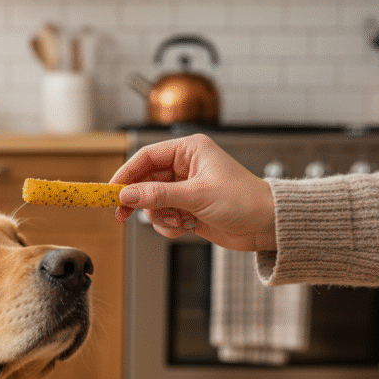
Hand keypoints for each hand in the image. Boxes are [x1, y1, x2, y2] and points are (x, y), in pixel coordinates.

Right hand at [111, 134, 276, 251]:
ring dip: (161, 216)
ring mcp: (185, 190)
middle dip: (140, 200)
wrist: (266, 226)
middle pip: (145, 181)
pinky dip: (169, 226)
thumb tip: (127, 195)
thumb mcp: (197, 196)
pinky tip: (187, 227)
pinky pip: (163, 217)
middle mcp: (185, 167)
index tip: (112, 192)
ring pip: (153, 203)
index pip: (147, 157)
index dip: (126, 174)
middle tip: (122, 215)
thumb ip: (158, 195)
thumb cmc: (243, 201)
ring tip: (180, 221)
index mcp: (190, 151)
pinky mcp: (187, 209)